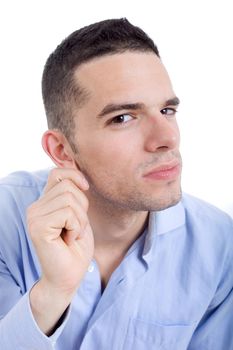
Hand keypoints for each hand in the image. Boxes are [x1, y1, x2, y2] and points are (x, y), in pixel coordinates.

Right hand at [27, 168, 93, 333]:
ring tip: (72, 235)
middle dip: (82, 207)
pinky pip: (68, 213)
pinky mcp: (38, 226)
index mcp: (44, 203)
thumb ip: (74, 196)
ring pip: (70, 198)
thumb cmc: (75, 248)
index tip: (86, 188)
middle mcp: (35, 207)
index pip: (57, 173)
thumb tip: (81, 177)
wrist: (68, 277)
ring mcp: (34, 216)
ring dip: (80, 220)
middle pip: (68, 186)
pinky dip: (77, 227)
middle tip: (76, 228)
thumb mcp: (79, 216)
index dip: (75, 176)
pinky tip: (69, 240)